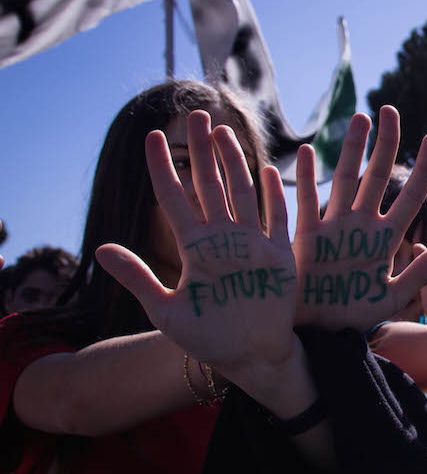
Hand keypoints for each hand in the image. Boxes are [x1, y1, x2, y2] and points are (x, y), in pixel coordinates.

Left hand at [96, 111, 297, 379]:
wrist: (249, 358)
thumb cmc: (208, 340)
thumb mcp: (165, 311)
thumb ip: (137, 277)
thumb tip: (101, 248)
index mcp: (194, 249)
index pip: (174, 199)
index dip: (164, 169)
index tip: (153, 138)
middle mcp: (222, 240)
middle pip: (209, 185)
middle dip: (202, 150)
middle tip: (195, 115)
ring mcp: (251, 245)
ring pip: (241, 193)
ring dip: (233, 162)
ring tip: (222, 131)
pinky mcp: (278, 257)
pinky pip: (277, 219)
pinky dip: (275, 196)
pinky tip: (270, 169)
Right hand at [293, 105, 426, 330]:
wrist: (319, 332)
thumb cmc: (355, 315)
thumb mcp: (392, 297)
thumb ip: (420, 274)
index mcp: (386, 238)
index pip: (410, 196)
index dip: (422, 168)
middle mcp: (362, 225)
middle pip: (376, 176)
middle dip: (385, 144)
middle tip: (391, 110)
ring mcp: (335, 226)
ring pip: (346, 179)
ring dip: (352, 149)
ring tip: (360, 118)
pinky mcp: (308, 236)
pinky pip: (307, 202)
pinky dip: (306, 178)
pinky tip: (309, 151)